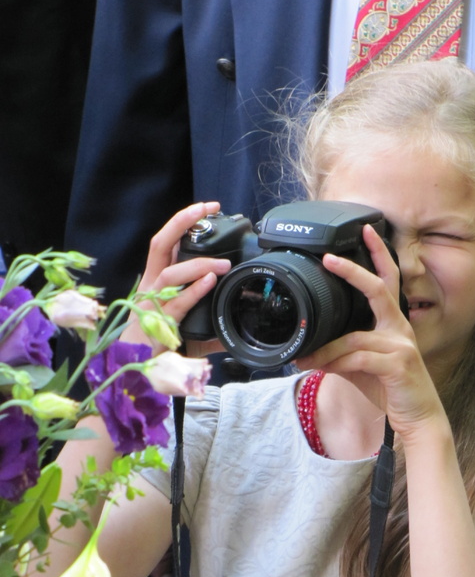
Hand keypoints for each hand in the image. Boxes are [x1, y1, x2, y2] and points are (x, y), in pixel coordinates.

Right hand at [121, 202, 232, 352]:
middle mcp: (151, 285)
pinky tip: (209, 281)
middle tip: (206, 208)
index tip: (206, 208)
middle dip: (182, 221)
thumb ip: (210, 321)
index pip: (166, 243)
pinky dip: (194, 290)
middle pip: (160, 243)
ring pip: (171, 273)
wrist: (136, 368)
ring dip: (199, 264)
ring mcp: (151, 302)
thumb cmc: (158, 344)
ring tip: (224, 264)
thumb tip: (237, 321)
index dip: (183, 222)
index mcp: (155, 280)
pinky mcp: (157, 321)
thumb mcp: (189, 327)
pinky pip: (176, 301)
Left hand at [295, 225, 444, 439]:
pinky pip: (359, 358)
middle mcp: (400, 329)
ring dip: (326, 349)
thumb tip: (307, 351)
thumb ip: (338, 354)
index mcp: (393, 324)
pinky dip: (337, 363)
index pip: (387, 281)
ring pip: (355, 336)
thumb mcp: (359, 368)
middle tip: (330, 258)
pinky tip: (323, 368)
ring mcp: (402, 346)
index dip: (378, 254)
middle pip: (379, 289)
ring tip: (304, 358)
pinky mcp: (399, 365)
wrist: (417, 419)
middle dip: (354, 271)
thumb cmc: (391, 390)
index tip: (363, 231)